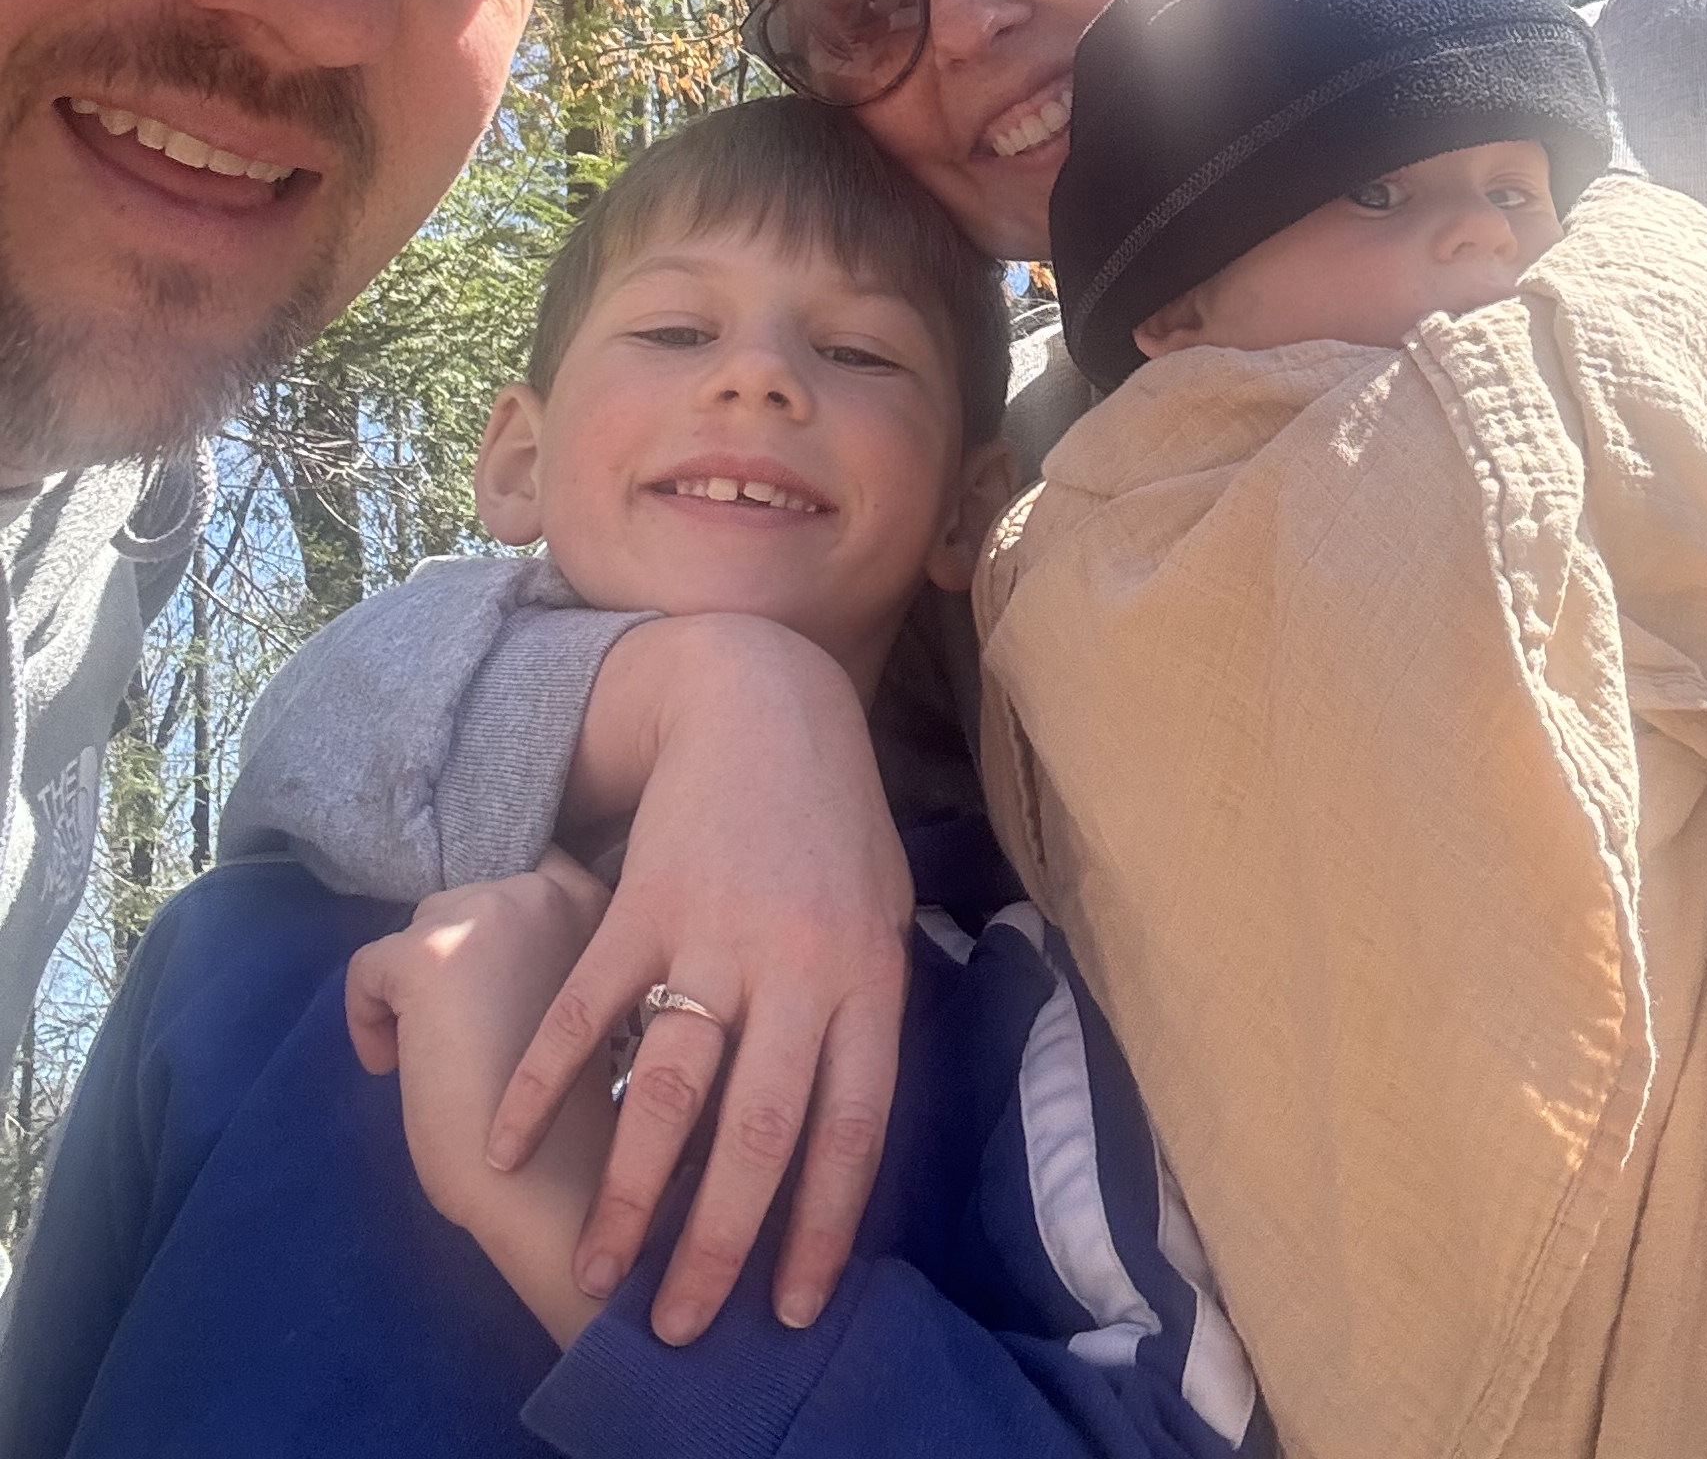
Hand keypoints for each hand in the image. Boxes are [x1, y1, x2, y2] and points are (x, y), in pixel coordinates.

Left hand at [347, 849, 614, 1345]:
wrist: (556, 1185)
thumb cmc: (571, 1117)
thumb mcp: (579, 1003)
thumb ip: (551, 955)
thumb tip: (480, 946)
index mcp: (601, 902)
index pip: (532, 867)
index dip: (496, 924)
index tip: (485, 984)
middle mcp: (548, 890)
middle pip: (465, 896)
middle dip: (451, 961)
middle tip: (461, 1034)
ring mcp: (490, 915)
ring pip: (420, 927)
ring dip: (413, 986)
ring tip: (432, 1053)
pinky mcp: (430, 954)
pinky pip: (368, 966)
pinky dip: (367, 1018)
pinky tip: (394, 1067)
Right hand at [485, 614, 912, 1344]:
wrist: (765, 701)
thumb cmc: (833, 818)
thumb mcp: (880, 910)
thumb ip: (865, 1011)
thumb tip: (848, 1131)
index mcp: (866, 977)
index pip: (852, 1128)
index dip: (821, 1227)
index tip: (787, 1312)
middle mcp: (796, 966)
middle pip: (759, 1127)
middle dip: (718, 1241)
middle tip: (679, 1332)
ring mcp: (714, 933)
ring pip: (669, 1084)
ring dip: (629, 1190)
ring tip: (595, 1276)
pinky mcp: (641, 902)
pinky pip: (586, 1007)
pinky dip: (542, 1081)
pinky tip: (500, 1146)